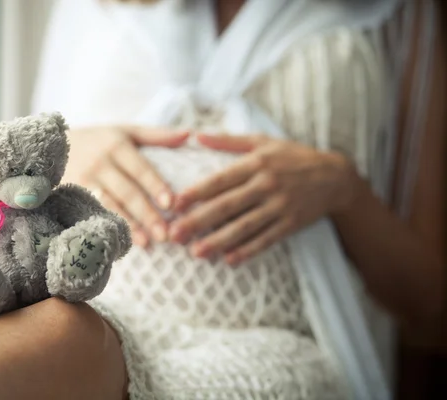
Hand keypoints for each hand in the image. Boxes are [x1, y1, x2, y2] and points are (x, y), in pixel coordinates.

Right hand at [65, 125, 188, 246]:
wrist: (55, 145)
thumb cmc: (100, 140)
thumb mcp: (126, 131)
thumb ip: (157, 135)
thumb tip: (189, 135)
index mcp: (117, 146)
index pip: (140, 169)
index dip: (155, 186)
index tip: (171, 203)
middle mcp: (100, 164)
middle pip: (127, 192)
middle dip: (147, 214)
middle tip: (166, 234)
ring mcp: (84, 181)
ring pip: (109, 206)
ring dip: (128, 226)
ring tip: (147, 244)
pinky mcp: (72, 196)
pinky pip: (92, 214)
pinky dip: (107, 228)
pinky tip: (121, 242)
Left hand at [169, 134, 356, 264]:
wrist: (335, 177)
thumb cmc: (293, 156)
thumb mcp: (263, 141)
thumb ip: (229, 141)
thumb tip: (197, 136)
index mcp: (257, 164)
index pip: (221, 180)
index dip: (197, 192)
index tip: (175, 204)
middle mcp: (267, 185)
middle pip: (228, 206)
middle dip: (199, 222)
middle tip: (175, 235)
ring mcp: (280, 206)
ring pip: (245, 227)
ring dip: (219, 241)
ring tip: (197, 253)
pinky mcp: (291, 224)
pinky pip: (266, 240)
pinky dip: (248, 251)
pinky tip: (230, 260)